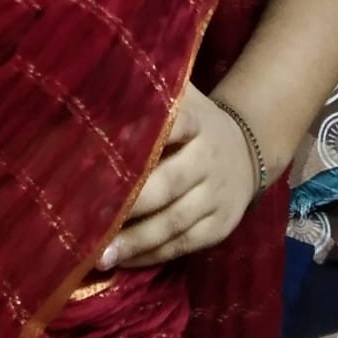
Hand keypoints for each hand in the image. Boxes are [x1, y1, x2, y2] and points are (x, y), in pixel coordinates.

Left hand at [98, 83, 259, 268]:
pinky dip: (152, 255)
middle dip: (129, 204)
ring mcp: (217, 195)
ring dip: (136, 240)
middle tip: (88, 220)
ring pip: (174, 221)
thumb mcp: (181, 98)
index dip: (142, 138)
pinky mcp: (220, 226)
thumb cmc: (194, 123)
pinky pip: (184, 244)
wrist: (249, 149)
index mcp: (196, 121)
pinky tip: (123, 261)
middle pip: (167, 183)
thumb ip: (148, 90)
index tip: (104, 156)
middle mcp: (209, 158)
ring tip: (99, 255)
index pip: (173, 124)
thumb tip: (94, 76)